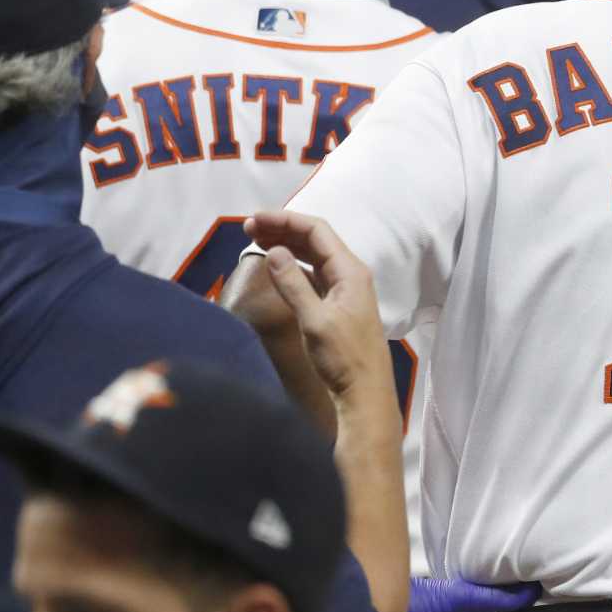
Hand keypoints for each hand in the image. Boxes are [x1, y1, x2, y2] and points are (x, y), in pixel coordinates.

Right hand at [242, 210, 388, 405]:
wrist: (364, 391)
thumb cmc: (343, 358)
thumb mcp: (315, 321)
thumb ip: (294, 284)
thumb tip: (275, 250)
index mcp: (351, 272)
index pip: (317, 231)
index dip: (285, 220)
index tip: (253, 220)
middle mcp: (350, 274)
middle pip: (315, 240)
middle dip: (282, 229)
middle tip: (247, 228)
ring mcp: (344, 288)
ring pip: (313, 256)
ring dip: (286, 244)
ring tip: (255, 240)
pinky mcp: (336, 303)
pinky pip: (312, 273)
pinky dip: (292, 265)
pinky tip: (274, 264)